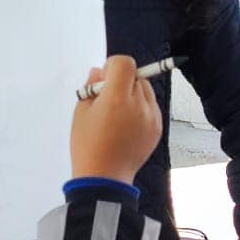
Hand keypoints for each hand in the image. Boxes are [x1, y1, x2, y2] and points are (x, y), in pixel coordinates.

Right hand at [70, 56, 161, 183]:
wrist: (105, 177)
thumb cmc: (88, 145)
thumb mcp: (81, 112)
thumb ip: (91, 86)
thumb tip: (100, 72)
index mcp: (117, 99)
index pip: (124, 63)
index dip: (112, 66)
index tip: (104, 80)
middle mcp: (139, 105)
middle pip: (136, 75)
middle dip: (122, 81)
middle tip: (108, 98)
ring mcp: (152, 117)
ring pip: (146, 90)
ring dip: (133, 93)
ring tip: (118, 113)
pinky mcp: (158, 128)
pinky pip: (151, 106)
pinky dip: (141, 108)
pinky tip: (127, 124)